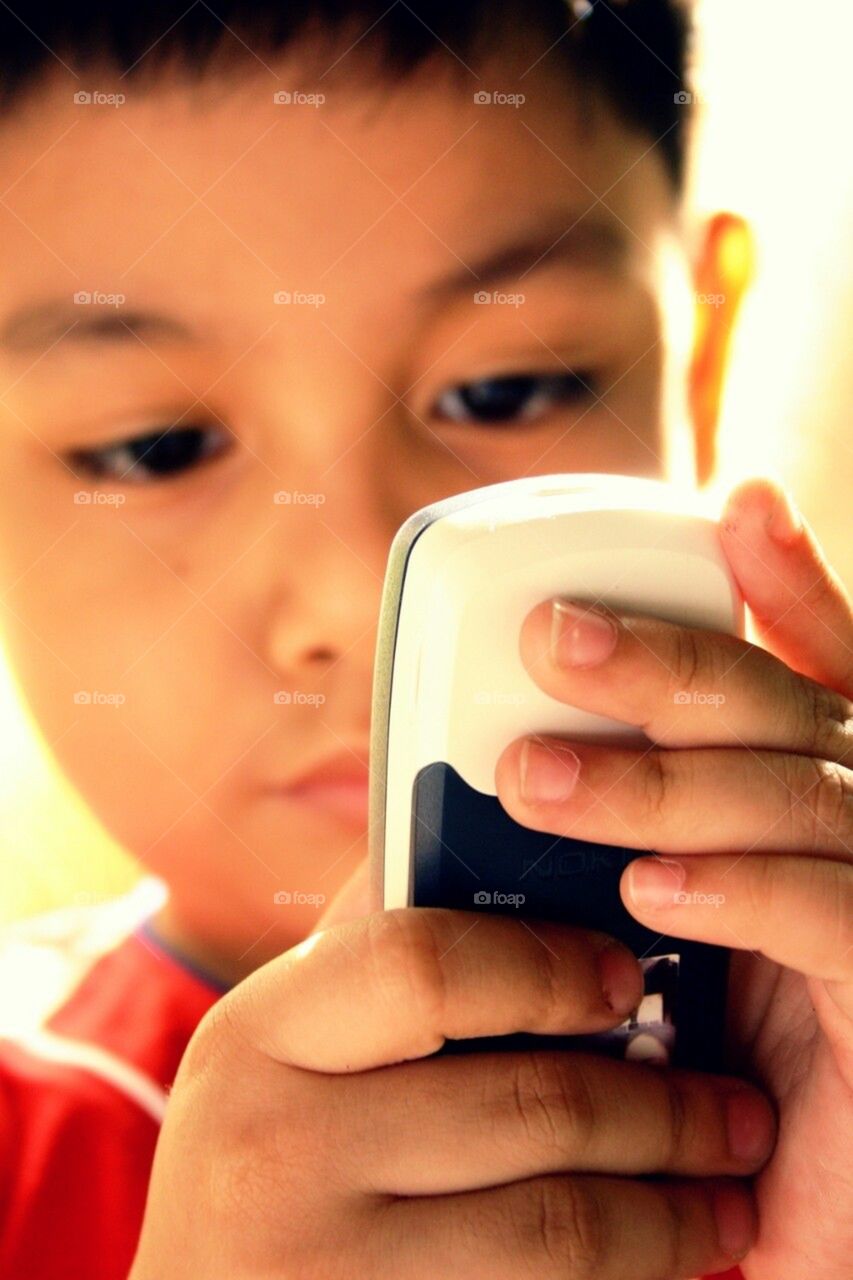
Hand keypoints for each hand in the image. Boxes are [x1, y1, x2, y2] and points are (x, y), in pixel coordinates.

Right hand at [129, 890, 772, 1277]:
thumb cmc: (260, 1151)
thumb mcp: (284, 1039)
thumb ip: (373, 947)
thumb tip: (482, 835)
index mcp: (257, 1036)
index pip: (424, 965)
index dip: (547, 965)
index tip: (627, 976)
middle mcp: (273, 1153)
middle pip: (525, 1104)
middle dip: (661, 1109)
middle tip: (733, 1105)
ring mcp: (323, 1268)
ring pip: (559, 1230)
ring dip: (672, 1210)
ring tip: (727, 1191)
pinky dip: (629, 1279)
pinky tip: (669, 1259)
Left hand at [494, 477, 852, 1278]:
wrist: (761, 1219)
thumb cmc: (695, 1064)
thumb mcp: (651, 930)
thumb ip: (617, 836)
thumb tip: (510, 754)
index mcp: (815, 807)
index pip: (821, 677)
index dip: (794, 585)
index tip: (737, 505)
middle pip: (797, 716)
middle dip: (676, 667)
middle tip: (549, 635)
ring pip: (806, 802)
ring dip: (669, 779)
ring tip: (534, 776)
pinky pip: (834, 922)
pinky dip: (744, 890)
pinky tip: (653, 890)